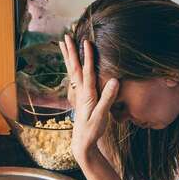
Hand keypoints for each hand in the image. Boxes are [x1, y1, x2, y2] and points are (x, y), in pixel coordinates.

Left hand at [58, 35, 118, 163]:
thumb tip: (115, 80)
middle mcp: (80, 92)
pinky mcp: (79, 97)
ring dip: (68, 56)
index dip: (87, 57)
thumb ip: (108, 98)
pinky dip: (71, 67)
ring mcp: (78, 94)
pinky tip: (70, 63)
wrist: (82, 143)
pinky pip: (73, 77)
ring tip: (63, 43)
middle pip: (73, 67)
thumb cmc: (93, 130)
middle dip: (71, 51)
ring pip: (71, 71)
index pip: (87, 72)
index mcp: (87, 94)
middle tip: (66, 36)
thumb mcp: (102, 116)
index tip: (86, 42)